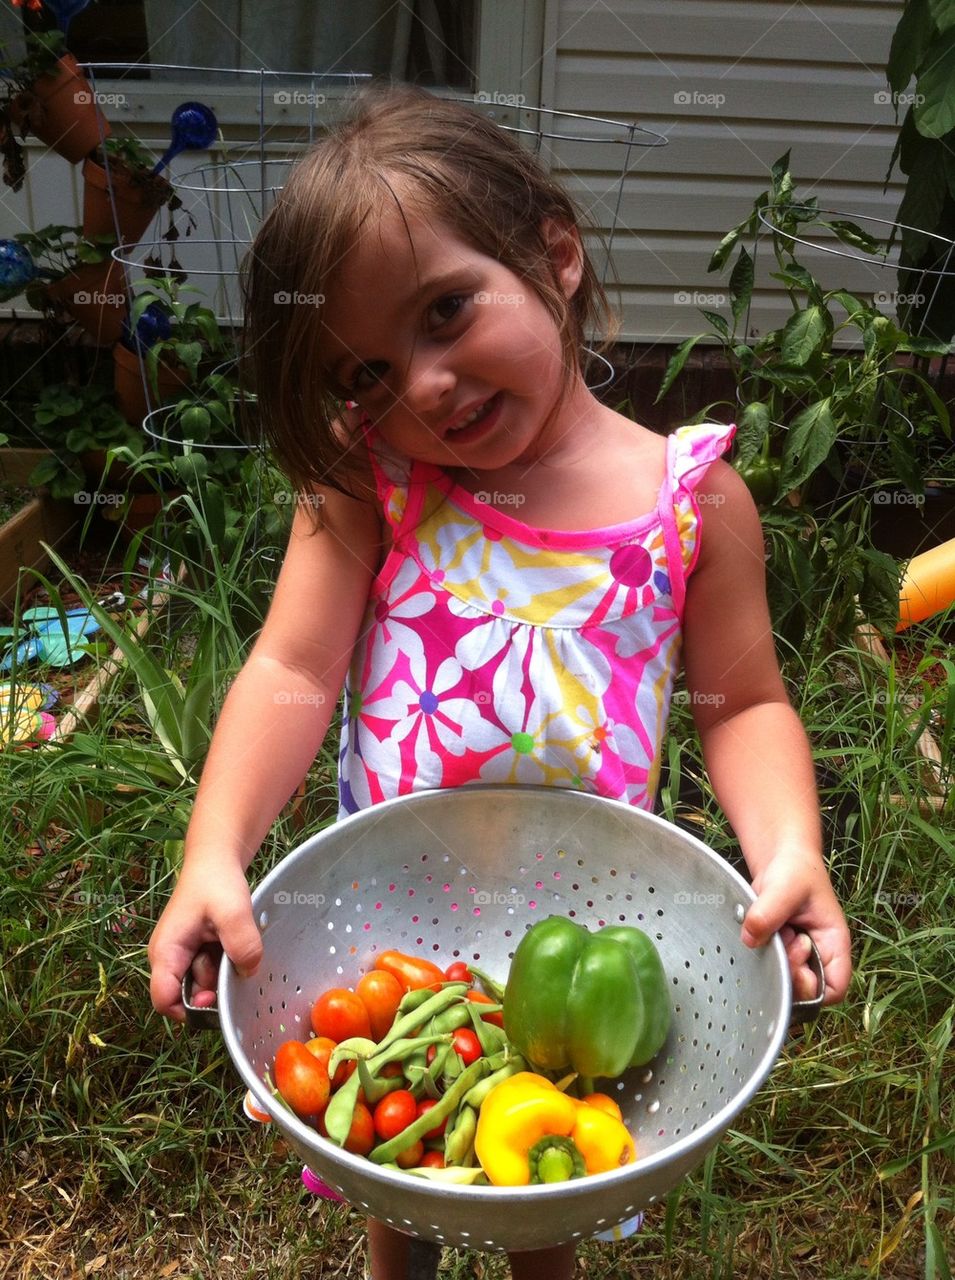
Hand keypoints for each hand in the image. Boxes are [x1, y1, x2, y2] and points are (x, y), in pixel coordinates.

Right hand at [148, 858, 262, 1021]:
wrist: (217, 860)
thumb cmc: (217, 882)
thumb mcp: (233, 911)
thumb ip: (242, 945)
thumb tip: (248, 973)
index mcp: (166, 953)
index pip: (164, 1002)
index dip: (191, 1010)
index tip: (219, 998)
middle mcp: (169, 959)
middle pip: (188, 996)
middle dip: (215, 988)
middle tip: (233, 960)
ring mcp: (183, 956)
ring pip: (204, 984)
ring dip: (223, 973)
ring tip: (234, 944)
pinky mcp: (197, 952)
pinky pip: (213, 971)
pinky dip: (227, 963)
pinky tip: (235, 944)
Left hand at [741, 851, 850, 1004]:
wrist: (780, 859)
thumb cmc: (795, 870)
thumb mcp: (784, 887)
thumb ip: (769, 913)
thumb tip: (751, 939)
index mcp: (834, 944)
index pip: (835, 989)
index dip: (813, 987)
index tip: (794, 959)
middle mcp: (817, 955)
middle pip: (804, 989)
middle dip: (787, 968)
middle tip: (780, 937)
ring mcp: (796, 955)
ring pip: (783, 978)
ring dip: (772, 958)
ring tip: (773, 928)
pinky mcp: (777, 950)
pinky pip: (767, 964)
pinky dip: (759, 951)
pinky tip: (761, 930)